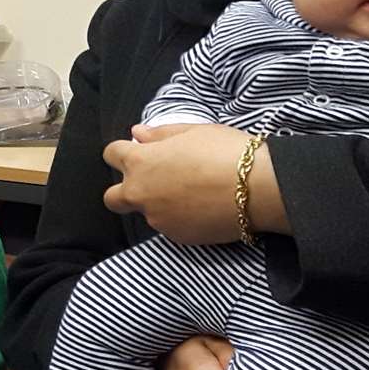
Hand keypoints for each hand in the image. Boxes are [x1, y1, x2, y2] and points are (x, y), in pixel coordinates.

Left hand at [102, 125, 286, 244]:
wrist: (258, 189)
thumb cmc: (227, 152)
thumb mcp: (193, 132)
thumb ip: (160, 135)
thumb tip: (137, 134)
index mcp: (141, 162)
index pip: (111, 155)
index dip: (123, 151)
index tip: (139, 151)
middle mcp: (142, 193)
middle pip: (112, 198)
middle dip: (124, 189)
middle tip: (152, 181)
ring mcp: (158, 219)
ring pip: (145, 212)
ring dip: (157, 203)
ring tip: (191, 191)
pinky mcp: (177, 237)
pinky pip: (168, 226)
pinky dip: (178, 217)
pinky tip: (202, 207)